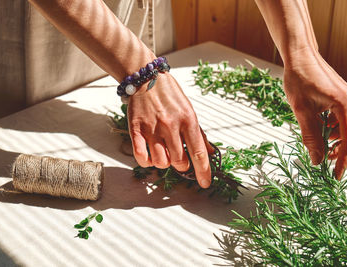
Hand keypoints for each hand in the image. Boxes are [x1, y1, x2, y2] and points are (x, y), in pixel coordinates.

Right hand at [127, 72, 213, 187]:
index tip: (206, 183)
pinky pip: (141, 157)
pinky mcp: (136, 130)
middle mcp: (171, 125)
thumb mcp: (189, 111)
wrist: (146, 78)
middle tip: (180, 159)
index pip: (198, 153)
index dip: (203, 171)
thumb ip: (199, 134)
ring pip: (161, 162)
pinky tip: (151, 156)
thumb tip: (210, 153)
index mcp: (188, 120)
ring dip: (165, 163)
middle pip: (179, 162)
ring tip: (165, 154)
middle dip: (182, 166)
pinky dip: (147, 162)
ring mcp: (152, 128)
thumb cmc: (170, 95)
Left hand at [283, 50, 346, 179]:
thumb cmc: (299, 79)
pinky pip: (342, 120)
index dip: (343, 160)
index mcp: (346, 105)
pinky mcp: (343, 98)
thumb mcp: (302, 111)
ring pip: (346, 129)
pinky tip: (318, 128)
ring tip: (316, 142)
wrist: (300, 57)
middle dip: (338, 151)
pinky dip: (331, 129)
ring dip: (333, 140)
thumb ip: (310, 137)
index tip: (335, 175)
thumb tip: (317, 160)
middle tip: (322, 160)